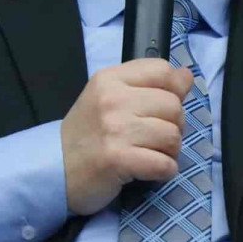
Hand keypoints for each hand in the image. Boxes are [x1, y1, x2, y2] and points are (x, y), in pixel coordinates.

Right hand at [61, 59, 192, 215]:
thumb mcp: (111, 97)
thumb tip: (186, 75)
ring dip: (170, 151)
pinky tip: (149, 170)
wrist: (56, 169)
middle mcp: (112, 99)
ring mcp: (115, 129)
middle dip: (174, 125)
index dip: (174, 90)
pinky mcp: (118, 159)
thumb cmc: (87, 133)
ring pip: (172, 135)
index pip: (162, 71)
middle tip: (155, 137)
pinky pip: (164, 164)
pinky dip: (164, 171)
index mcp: (110, 78)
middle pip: (173, 105)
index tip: (162, 108)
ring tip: (151, 153)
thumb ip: (148, 84)